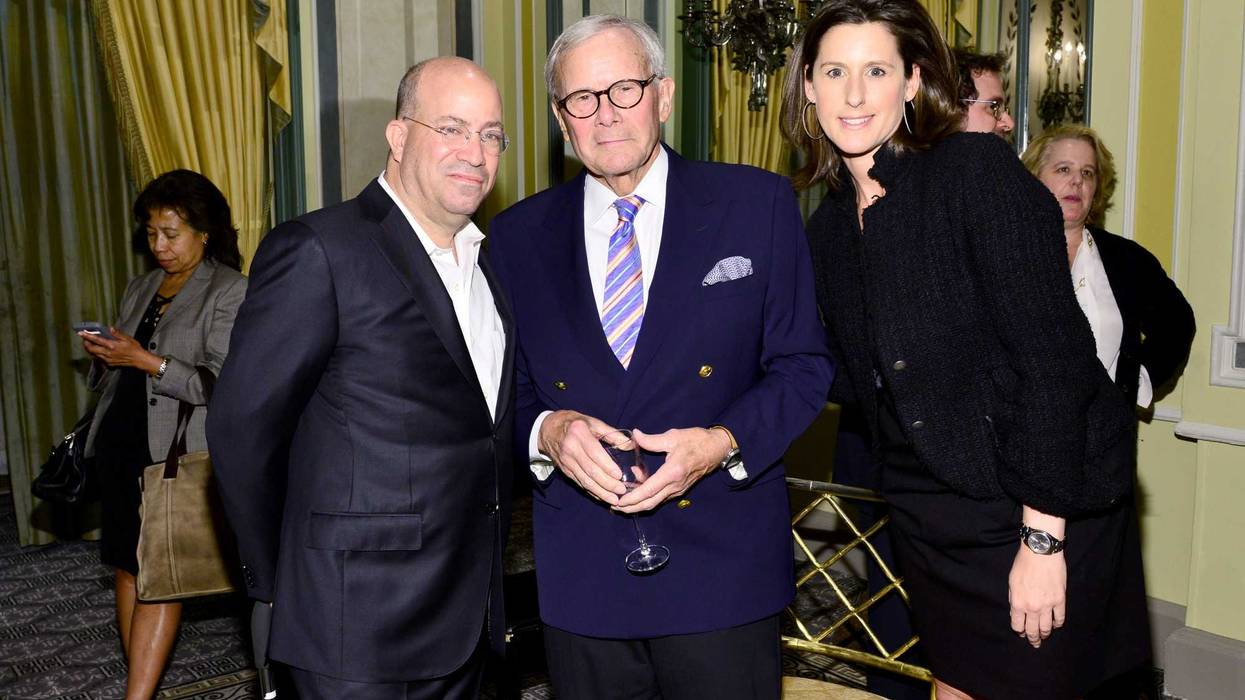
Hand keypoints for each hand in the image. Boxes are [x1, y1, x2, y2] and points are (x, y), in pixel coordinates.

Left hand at [79, 327, 160, 373]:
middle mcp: (108, 353)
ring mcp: (107, 359)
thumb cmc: (134, 349)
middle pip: (90, 349)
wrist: (138, 360)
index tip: (80, 332)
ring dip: (89, 349)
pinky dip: (95, 353)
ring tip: (89, 343)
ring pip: (93, 354)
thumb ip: (117, 333)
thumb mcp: (127, 338)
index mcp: (112, 346)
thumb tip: (110, 328)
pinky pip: (98, 358)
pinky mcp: (108, 364)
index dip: (87, 336)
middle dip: (85, 343)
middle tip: (84, 338)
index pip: (96, 340)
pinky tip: (97, 350)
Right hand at [538, 410, 625, 503]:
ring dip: (600, 492)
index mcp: (579, 433)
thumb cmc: (574, 424)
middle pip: (590, 470)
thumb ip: (611, 433)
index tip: (619, 475)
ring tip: (614, 500)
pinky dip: (591, 492)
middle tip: (621, 491)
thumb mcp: (592, 421)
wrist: (548, 429)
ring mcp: (566, 462)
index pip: (594, 453)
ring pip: (585, 480)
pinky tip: (602, 497)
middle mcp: (571, 449)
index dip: (607, 466)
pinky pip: (580, 483)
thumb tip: (630, 445)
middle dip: (607, 483)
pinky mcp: (565, 470)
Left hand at [614, 427, 731, 513]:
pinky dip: (647, 497)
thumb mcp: (673, 436)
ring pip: (655, 502)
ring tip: (621, 502)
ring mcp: (678, 490)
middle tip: (614, 506)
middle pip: (650, 503)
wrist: (716, 449)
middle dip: (631, 507)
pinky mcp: (679, 489)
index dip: (632, 498)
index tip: (618, 501)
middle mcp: (675, 485)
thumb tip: (635, 435)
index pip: (648, 491)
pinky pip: (661, 497)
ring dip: (638, 504)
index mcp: (672, 473)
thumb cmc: (696, 441)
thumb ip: (652, 440)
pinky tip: (637, 489)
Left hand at [1008, 544, 1066, 647]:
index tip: (1021, 633)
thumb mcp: (1011, 582)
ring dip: (1045, 634)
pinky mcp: (1060, 600)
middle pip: (1032, 630)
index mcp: (1017, 603)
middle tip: (1035, 643)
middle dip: (1033, 638)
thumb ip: (1013, 598)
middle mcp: (1032, 607)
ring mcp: (1047, 605)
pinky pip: (1059, 618)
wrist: (1041, 553)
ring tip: (1044, 636)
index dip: (1019, 631)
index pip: (1017, 625)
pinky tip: (1055, 625)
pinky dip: (1057, 624)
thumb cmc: (1023, 564)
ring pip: (1046, 627)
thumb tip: (1016, 611)